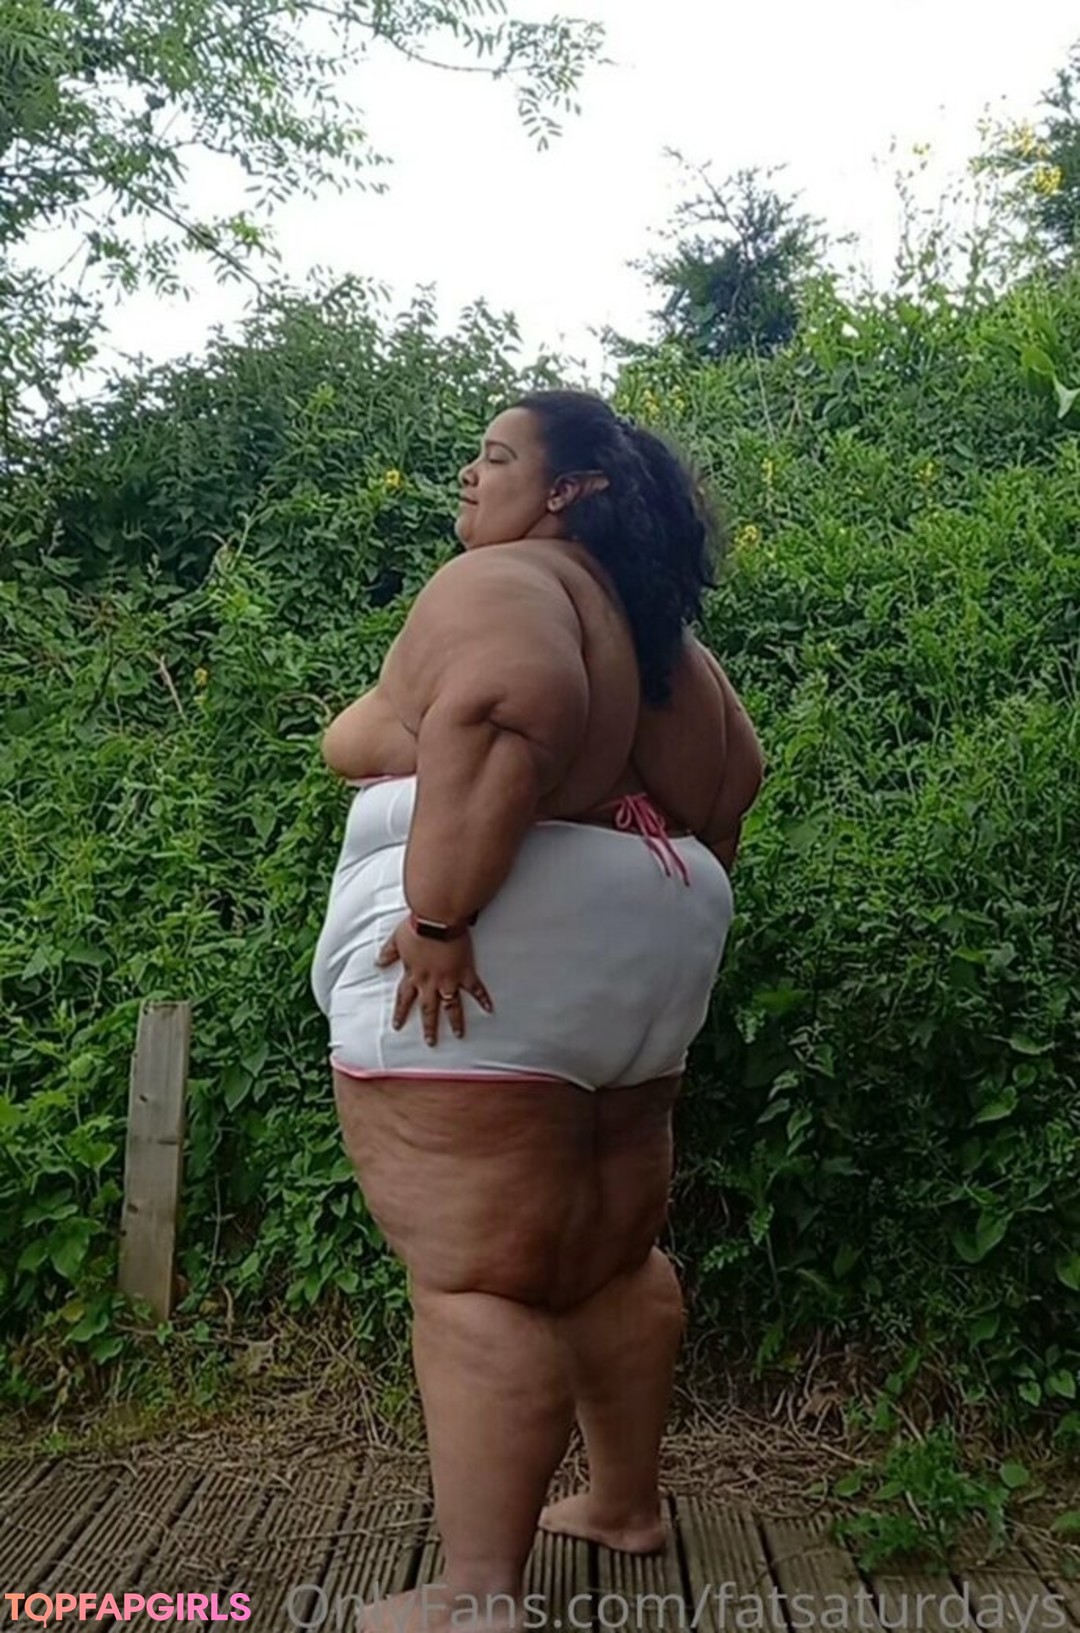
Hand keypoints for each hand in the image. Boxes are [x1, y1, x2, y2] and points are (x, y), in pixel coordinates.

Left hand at [376, 919, 492, 1046]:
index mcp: (413, 974)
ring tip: (459, 1034)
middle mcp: (430, 982)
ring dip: (455, 1021)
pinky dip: (483, 998)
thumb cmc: (417, 926)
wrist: (437, 919)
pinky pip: (475, 989)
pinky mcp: (464, 971)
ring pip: (452, 1006)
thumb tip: (379, 962)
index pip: (404, 999)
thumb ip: (389, 953)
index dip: (400, 1013)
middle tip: (431, 1042)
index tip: (398, 1026)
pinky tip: (489, 1009)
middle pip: (429, 1009)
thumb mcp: (397, 939)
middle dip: (429, 1027)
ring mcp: (448, 979)